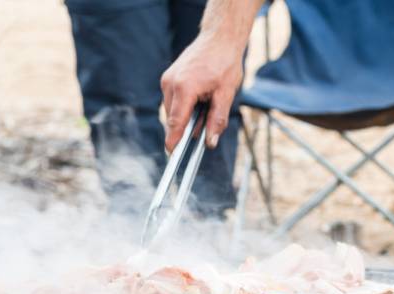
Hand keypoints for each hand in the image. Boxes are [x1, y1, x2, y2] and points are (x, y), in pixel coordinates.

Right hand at [160, 31, 242, 151]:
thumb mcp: (226, 94)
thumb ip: (217, 120)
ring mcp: (167, 79)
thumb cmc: (225, 63)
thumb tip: (210, 143)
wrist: (219, 38)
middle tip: (204, 129)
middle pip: (173, 118)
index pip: (176, 122)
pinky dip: (184, 107)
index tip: (172, 155)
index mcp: (184, 88)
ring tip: (206, 108)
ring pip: (172, 110)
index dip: (173, 141)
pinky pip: (173, 100)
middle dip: (186, 128)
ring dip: (186, 117)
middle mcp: (171, 83)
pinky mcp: (169, 77)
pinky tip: (200, 101)